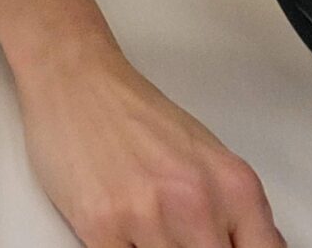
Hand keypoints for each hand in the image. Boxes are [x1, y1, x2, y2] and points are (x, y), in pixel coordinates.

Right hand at [17, 46, 285, 247]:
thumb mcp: (207, 159)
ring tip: (148, 226)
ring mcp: (149, 217)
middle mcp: (196, 201)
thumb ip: (234, 214)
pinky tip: (123, 229)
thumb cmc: (137, 115)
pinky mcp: (103, 228)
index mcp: (234, 186)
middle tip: (180, 236)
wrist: (76, 78)